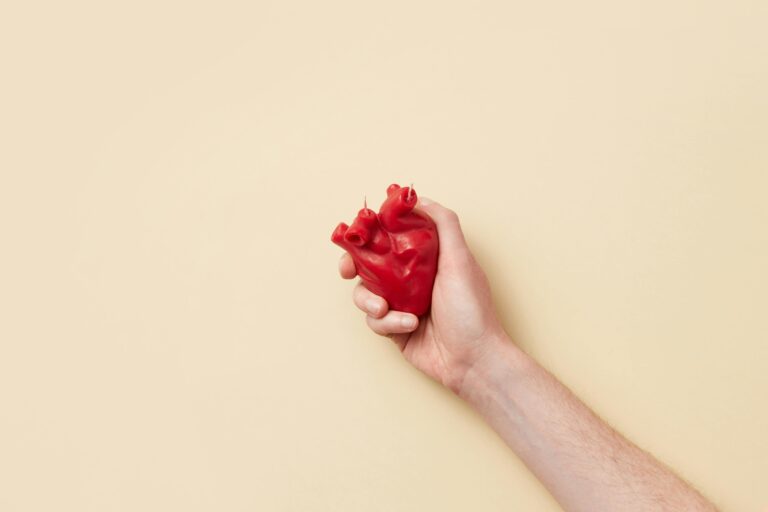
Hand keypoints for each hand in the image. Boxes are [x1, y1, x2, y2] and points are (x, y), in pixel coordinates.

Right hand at [338, 197, 506, 392]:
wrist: (473, 360)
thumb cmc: (472, 310)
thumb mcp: (461, 260)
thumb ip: (443, 224)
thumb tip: (419, 198)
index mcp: (427, 258)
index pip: (392, 235)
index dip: (372, 232)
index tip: (360, 233)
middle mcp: (411, 278)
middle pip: (369, 263)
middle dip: (353, 264)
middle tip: (348, 269)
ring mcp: (401, 304)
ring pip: (365, 293)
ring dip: (370, 300)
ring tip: (385, 308)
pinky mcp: (395, 329)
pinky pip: (375, 320)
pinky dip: (389, 322)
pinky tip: (409, 326)